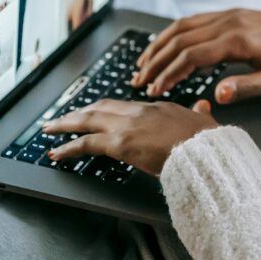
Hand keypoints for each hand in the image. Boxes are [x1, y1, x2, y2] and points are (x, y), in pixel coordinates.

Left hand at [42, 98, 216, 176]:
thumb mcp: (205, 123)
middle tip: (62, 117)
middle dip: (79, 112)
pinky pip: (87, 143)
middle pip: (101, 106)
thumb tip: (203, 107)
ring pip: (88, 120)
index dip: (106, 110)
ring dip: (66, 124)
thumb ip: (200, 114)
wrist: (207, 151)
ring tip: (50, 130)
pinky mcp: (121, 143)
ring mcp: (129, 125)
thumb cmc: (209, 143)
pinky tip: (57, 153)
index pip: (125, 106)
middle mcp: (140, 111)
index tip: (96, 113)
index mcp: (160, 107)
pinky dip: (68, 147)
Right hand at [132, 8, 260, 102]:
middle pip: (180, 39)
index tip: (154, 91)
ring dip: (160, 44)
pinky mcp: (233, 14)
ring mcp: (230, 15)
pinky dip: (174, 33)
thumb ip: (246, 88)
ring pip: (183, 26)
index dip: (169, 74)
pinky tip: (165, 46)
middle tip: (138, 81)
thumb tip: (216, 96)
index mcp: (239, 40)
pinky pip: (196, 20)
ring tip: (142, 65)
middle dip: (156, 61)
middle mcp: (230, 22)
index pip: (192, 56)